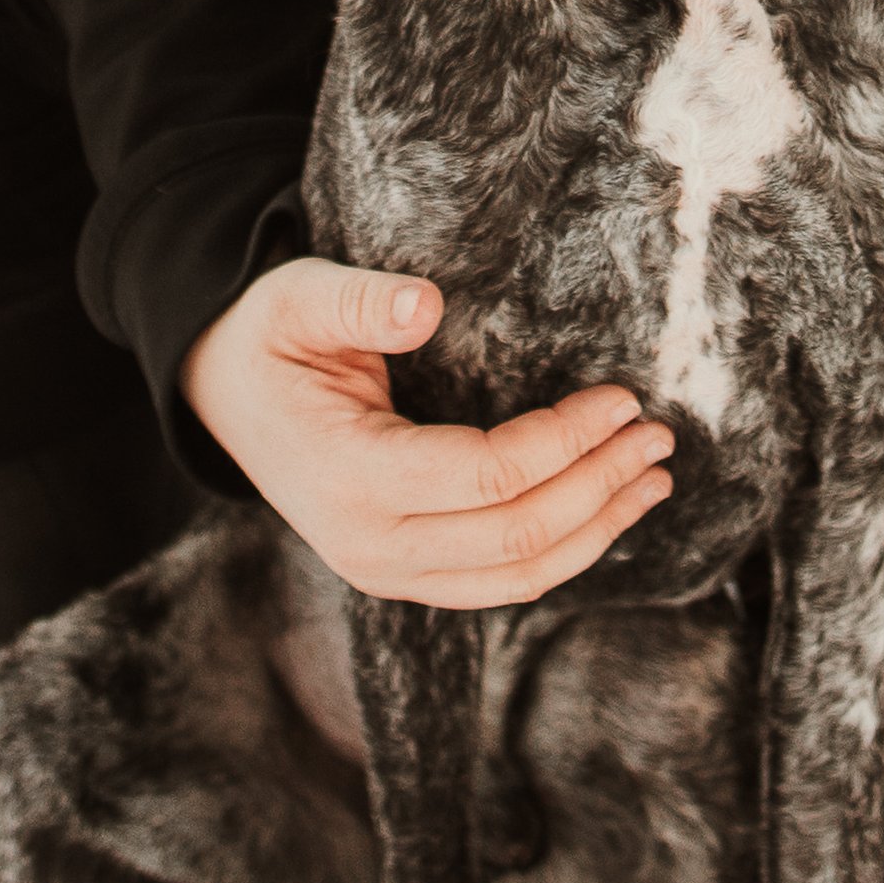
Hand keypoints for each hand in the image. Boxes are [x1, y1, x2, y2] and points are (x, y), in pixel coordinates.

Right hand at [181, 254, 675, 608]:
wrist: (225, 390)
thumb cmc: (271, 336)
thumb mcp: (299, 299)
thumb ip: (358, 301)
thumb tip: (424, 304)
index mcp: (348, 477)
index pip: (487, 476)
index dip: (565, 441)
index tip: (621, 397)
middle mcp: (368, 544)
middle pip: (514, 538)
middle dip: (599, 488)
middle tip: (658, 435)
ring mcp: (385, 570)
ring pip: (514, 578)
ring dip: (596, 531)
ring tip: (654, 478)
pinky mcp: (405, 572)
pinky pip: (497, 583)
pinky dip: (562, 553)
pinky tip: (606, 511)